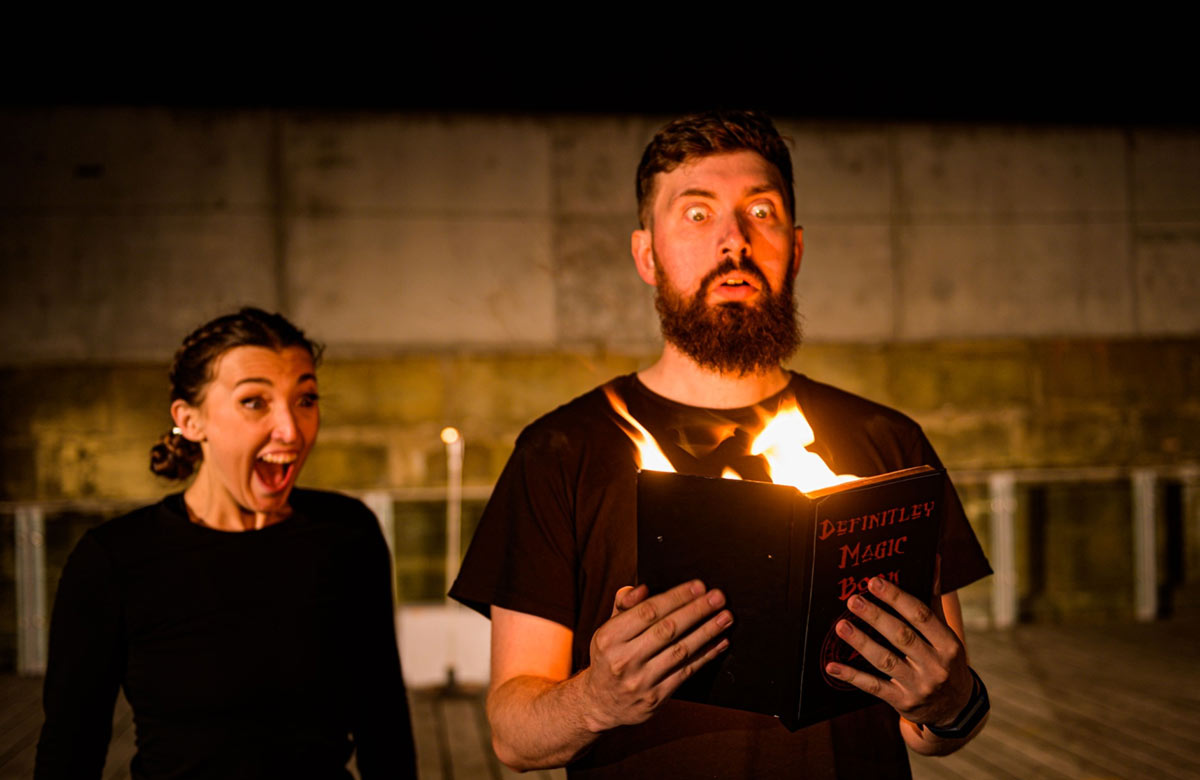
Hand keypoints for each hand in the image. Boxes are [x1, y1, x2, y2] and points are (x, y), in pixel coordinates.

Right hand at [579, 580, 731, 731]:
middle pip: (667, 630)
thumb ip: (624, 606)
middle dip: (696, 611)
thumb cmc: (609, 657)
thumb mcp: (607, 630)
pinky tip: (720, 642)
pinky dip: (706, 656)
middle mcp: (623, 659)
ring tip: (726, 617)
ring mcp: (640, 681)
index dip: (676, 597)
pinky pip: (686, 672)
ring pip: (680, 651)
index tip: (698, 586)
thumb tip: (644, 589)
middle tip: (718, 597)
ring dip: (707, 632)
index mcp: (609, 637)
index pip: (648, 611)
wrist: (600, 704)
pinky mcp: (655, 698)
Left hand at [825, 575, 972, 726]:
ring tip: (841, 626)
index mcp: (949, 644)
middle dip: (876, 617)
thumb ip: (933, 599)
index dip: (897, 598)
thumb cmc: (946, 660)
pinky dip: (852, 677)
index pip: (921, 616)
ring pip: (885, 661)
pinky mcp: (903, 702)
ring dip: (861, 643)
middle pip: (902, 636)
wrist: (955, 707)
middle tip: (853, 600)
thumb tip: (932, 558)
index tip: (875, 582)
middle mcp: (936, 666)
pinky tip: (832, 666)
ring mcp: (919, 686)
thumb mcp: (946, 634)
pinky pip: (874, 687)